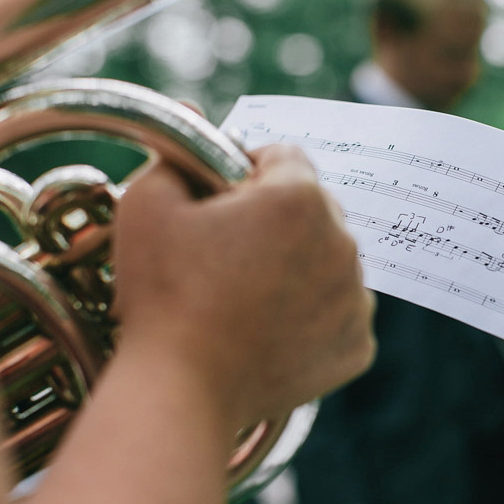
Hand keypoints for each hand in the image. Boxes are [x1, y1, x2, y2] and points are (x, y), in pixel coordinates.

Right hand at [112, 144, 375, 427]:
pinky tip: (267, 330)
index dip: (244, 175)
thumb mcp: (147, 203)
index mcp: (300, 198)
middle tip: (223, 256)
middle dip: (274, 221)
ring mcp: (356, 298)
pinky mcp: (356, 345)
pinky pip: (338, 312)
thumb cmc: (162, 294)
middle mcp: (343, 242)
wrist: (181, 391)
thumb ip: (179, 151)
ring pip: (328, 261)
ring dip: (297, 268)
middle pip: (313, 210)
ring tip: (243, 298)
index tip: (215, 204)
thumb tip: (195, 113)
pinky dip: (311, 318)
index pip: (283, 157)